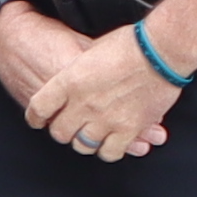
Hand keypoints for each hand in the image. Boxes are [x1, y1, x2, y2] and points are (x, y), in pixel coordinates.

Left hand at [7, 16, 171, 164]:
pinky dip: (108, 150)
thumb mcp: (90, 50)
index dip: (36, 118)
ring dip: (84, 141)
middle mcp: (83, 103)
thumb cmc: (128, 44)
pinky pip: (110, 152)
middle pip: (60, 132)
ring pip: (83, 145)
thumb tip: (72, 76)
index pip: (39, 108)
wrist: (160, 51)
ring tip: (89, 136)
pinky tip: (110, 143)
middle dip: (62, 131)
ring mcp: (105, 118)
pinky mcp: (129, 129)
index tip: (37, 121)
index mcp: (68, 81)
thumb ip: (77, 70)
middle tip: (69, 128)